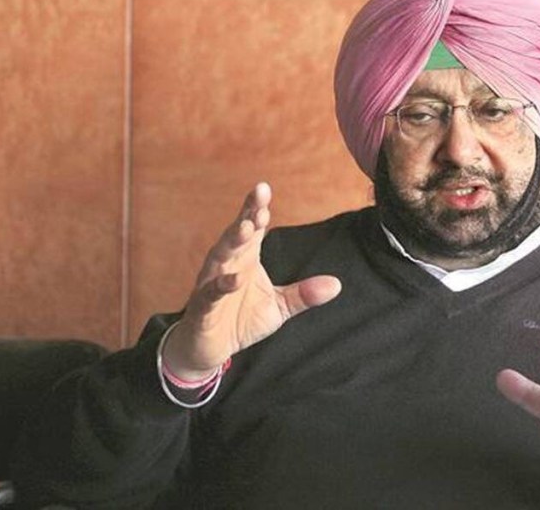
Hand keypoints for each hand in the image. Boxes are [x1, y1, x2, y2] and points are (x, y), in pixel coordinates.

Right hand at [162, 182, 341, 379]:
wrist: (211, 349)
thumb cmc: (241, 320)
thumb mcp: (278, 307)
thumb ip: (303, 294)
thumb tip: (336, 284)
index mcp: (245, 259)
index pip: (252, 228)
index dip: (256, 209)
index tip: (264, 190)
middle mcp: (227, 265)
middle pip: (236, 236)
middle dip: (246, 218)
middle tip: (259, 204)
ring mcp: (212, 284)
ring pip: (220, 257)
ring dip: (232, 242)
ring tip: (246, 229)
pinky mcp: (203, 307)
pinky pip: (210, 293)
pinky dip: (221, 285)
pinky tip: (233, 279)